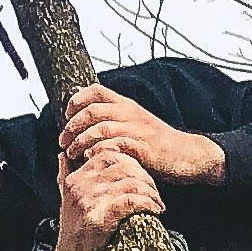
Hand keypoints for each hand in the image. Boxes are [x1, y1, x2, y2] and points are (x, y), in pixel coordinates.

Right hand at [51, 146, 164, 250]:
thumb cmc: (76, 234)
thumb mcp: (67, 200)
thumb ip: (66, 175)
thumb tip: (64, 156)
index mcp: (75, 179)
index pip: (107, 155)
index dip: (130, 162)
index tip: (142, 177)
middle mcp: (81, 186)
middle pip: (123, 166)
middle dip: (145, 177)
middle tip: (154, 192)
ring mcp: (89, 200)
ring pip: (131, 182)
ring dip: (151, 192)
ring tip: (157, 203)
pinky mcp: (100, 216)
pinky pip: (132, 200)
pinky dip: (148, 203)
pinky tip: (155, 210)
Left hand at [59, 84, 223, 187]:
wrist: (188, 155)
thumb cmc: (158, 143)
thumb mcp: (136, 122)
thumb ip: (114, 119)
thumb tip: (84, 123)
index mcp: (127, 105)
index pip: (95, 90)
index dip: (75, 101)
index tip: (67, 116)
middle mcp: (131, 114)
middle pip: (92, 111)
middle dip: (72, 127)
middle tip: (63, 142)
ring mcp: (138, 131)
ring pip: (100, 129)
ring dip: (81, 142)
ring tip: (73, 154)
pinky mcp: (144, 149)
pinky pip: (116, 146)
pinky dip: (99, 152)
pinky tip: (92, 159)